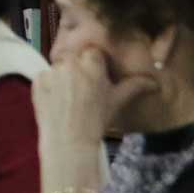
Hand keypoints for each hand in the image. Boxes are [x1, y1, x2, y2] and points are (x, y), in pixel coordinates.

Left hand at [33, 48, 156, 156]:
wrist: (69, 140)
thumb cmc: (97, 119)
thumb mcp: (118, 100)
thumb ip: (136, 85)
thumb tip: (156, 83)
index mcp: (91, 62)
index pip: (93, 52)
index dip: (95, 64)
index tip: (97, 77)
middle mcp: (70, 62)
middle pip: (75, 57)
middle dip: (79, 68)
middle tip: (83, 88)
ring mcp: (51, 70)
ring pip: (59, 66)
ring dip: (64, 76)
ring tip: (70, 97)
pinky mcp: (37, 80)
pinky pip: (44, 76)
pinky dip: (49, 85)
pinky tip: (57, 100)